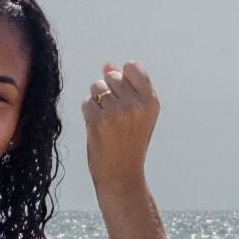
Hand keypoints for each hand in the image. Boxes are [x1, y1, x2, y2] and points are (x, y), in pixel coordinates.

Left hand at [81, 61, 159, 196]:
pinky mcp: (98, 120)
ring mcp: (116, 111)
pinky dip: (88, 113)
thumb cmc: (129, 142)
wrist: (121, 174)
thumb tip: (107, 64)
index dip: (122, 78)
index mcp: (151, 101)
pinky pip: (87, 102)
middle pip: (111, 75)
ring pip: (96, 86)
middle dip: (108, 90)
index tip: (124, 97)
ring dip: (96, 100)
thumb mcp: (137, 113)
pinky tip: (98, 128)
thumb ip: (126, 87)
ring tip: (107, 121)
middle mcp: (136, 104)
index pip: (131, 67)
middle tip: (115, 115)